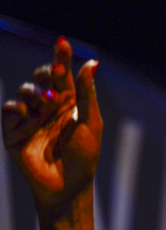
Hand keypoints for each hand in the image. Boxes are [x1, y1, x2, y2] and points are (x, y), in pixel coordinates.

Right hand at [2, 37, 101, 218]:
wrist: (68, 186)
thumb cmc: (85, 157)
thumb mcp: (91, 123)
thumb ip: (87, 94)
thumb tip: (92, 62)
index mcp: (68, 105)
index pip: (62, 76)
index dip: (61, 58)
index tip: (63, 43)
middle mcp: (47, 108)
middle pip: (41, 78)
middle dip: (46, 72)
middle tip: (55, 74)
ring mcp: (30, 119)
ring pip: (24, 91)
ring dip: (34, 92)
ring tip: (45, 102)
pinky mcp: (13, 132)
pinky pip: (9, 110)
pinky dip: (17, 108)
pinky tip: (28, 114)